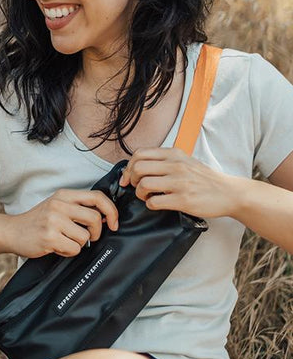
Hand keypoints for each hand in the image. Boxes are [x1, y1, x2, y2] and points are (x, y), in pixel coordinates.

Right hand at [7, 188, 118, 258]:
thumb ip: (78, 207)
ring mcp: (53, 221)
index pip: (97, 197)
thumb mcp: (57, 206)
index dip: (111, 210)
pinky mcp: (49, 237)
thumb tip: (106, 217)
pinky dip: (68, 252)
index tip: (113, 223)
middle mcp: (58, 205)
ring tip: (63, 240)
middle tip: (88, 237)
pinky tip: (56, 247)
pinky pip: (74, 249)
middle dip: (96, 233)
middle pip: (95, 219)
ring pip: (85, 237)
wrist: (12, 231)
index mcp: (63, 195)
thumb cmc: (38, 221)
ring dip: (78, 243)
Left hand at [119, 147, 241, 219]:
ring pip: (144, 184)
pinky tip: (156, 204)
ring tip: (147, 197)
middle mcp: (175, 165)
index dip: (128, 166)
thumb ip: (165, 160)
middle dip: (131, 180)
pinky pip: (154, 202)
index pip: (139, 154)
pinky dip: (150, 204)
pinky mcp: (183, 199)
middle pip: (138, 168)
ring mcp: (179, 182)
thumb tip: (138, 166)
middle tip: (137, 187)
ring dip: (139, 193)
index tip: (128, 177)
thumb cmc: (204, 178)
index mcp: (174, 154)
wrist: (229, 192)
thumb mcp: (185, 161)